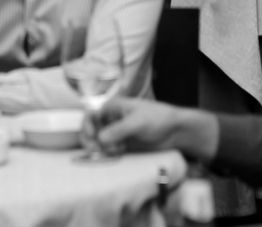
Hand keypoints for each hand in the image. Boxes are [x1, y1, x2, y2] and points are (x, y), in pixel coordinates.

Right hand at [86, 98, 217, 159]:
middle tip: (97, 151)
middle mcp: (111, 119)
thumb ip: (118, 130)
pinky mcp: (122, 144)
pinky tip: (119, 152)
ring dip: (101, 148)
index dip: (86, 126)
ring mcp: (116, 132)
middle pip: (91, 130)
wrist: (174, 130)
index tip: (92, 138)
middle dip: (92, 141)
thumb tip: (99, 139)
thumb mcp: (137, 122)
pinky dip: (109, 153)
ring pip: (98, 142)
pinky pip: (108, 150)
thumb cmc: (157, 118)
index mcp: (113, 107)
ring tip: (114, 151)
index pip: (90, 115)